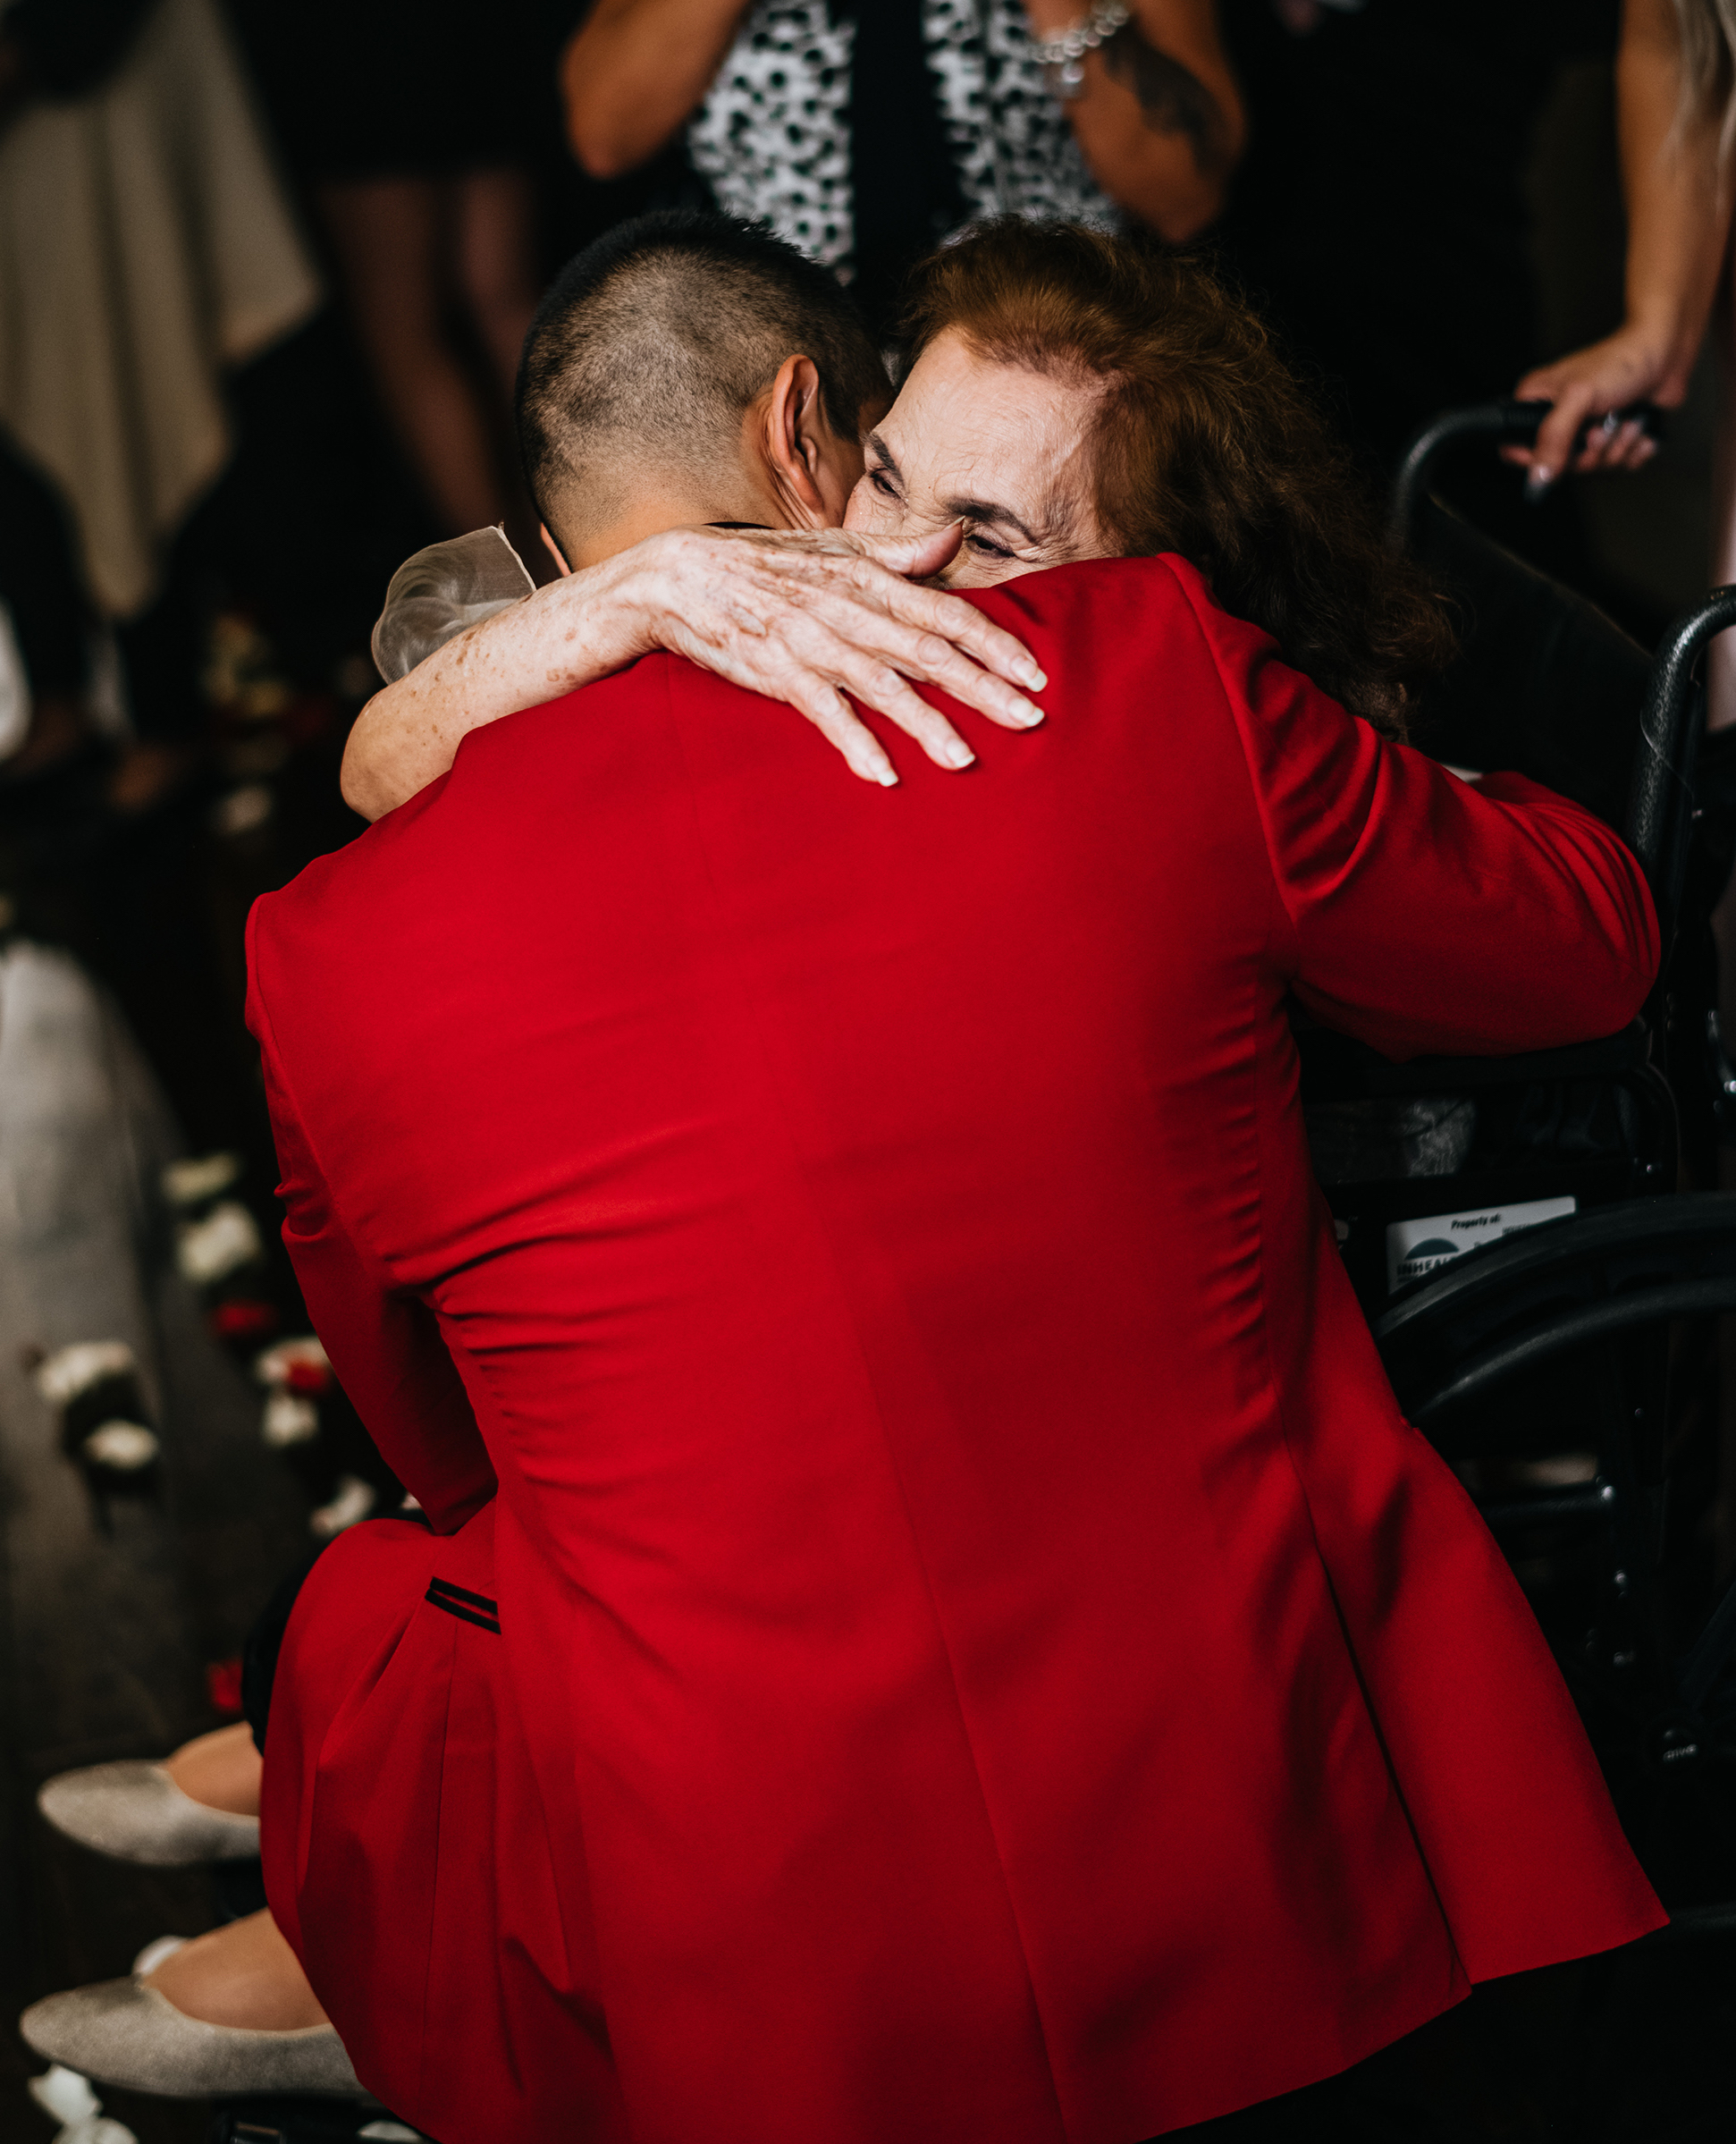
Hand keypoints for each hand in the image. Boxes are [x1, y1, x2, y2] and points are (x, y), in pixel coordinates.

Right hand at [610, 521, 1048, 784]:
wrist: (683, 576)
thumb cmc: (770, 565)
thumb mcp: (838, 548)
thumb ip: (901, 554)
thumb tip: (955, 539)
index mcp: (869, 578)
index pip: (945, 612)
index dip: (993, 642)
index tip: (1035, 673)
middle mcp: (848, 609)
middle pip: (928, 652)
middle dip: (982, 687)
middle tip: (1030, 719)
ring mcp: (812, 643)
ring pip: (882, 685)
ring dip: (925, 723)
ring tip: (965, 759)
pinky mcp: (778, 673)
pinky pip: (824, 711)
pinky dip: (853, 741)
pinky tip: (883, 773)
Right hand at [1503, 323, 1683, 492]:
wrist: (1667, 353)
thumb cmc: (1622, 362)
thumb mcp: (1578, 397)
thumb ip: (1553, 438)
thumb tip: (1538, 477)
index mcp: (1537, 404)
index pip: (1515, 450)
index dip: (1537, 460)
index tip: (1562, 450)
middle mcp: (1559, 420)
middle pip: (1560, 468)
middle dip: (1590, 453)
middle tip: (1601, 429)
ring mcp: (1586, 432)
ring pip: (1593, 470)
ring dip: (1617, 449)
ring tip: (1625, 420)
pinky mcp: (1613, 440)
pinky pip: (1618, 468)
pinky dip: (1634, 451)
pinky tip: (1638, 427)